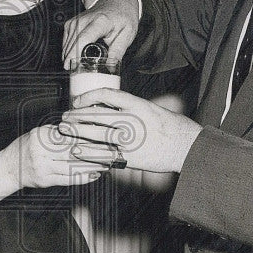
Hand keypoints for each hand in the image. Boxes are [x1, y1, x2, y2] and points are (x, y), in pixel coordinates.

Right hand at [2, 124, 109, 189]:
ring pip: (73, 167)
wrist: (9, 167)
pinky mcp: (45, 181)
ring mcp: (43, 168)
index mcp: (41, 136)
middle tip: (113, 152)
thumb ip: (59, 132)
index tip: (105, 136)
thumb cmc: (27, 146)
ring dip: (93, 166)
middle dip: (96, 152)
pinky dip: (83, 177)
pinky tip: (95, 175)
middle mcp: (41, 152)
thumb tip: (84, 128)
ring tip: (108, 164)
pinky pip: (68, 180)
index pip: (70, 135)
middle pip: (74, 151)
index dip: (89, 137)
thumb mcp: (39, 133)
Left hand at [58, 88, 202, 172]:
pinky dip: (89, 153)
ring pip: (97, 134)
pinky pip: (105, 155)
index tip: (77, 101)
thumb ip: (131, 108)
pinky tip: (77, 151)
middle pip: (96, 115)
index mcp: (137, 105)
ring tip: (65, 131)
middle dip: (77, 116)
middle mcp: (132, 120)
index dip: (88, 96)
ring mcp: (130, 140)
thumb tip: (110, 106)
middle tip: (64, 118)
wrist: (187, 147)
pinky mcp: (131, 157)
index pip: (106, 95)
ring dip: (78, 132)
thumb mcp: (152, 109)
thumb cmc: (172, 127)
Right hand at [62, 0, 139, 67]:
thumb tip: (110, 68)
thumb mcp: (127, 35)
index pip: (83, 38)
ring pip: (66, 44)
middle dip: (73, 60)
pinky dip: (70, 50)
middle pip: (72, 44)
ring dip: (71, 56)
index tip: (70, 66)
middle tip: (82, 73)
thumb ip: (118, 52)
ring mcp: (75, 21)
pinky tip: (78, 55)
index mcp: (100, 21)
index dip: (74, 53)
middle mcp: (84, 19)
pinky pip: (65, 42)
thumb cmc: (123, 17)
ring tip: (82, 64)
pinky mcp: (71, 23)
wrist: (118, 3)